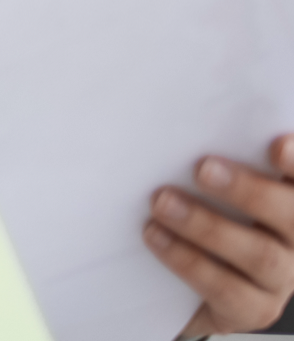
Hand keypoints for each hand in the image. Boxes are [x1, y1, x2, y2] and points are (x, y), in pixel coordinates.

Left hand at [147, 135, 293, 336]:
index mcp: (292, 201)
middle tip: (203, 168)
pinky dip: (188, 261)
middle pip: (292, 216)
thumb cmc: (205, 214)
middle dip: (249, 191)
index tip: (276, 144)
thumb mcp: (213, 185)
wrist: (186, 285)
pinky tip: (156, 236)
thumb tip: (183, 125)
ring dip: (208, 226)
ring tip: (163, 202)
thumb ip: (216, 160)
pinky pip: (227, 289)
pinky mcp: (253, 309)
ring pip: (261, 255)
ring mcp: (281, 279)